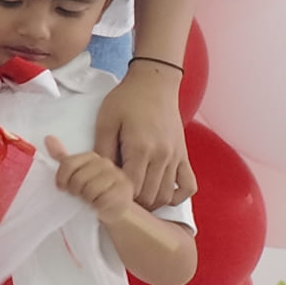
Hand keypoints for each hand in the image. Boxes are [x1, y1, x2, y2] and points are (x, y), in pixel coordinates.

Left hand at [55, 146, 141, 221]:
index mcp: (92, 157)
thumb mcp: (75, 174)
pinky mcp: (124, 191)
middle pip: (77, 179)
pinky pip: (101, 201)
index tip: (63, 187)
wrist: (115, 208)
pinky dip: (97, 206)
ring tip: (90, 201)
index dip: (62, 178)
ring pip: (89, 190)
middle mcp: (106, 164)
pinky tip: (99, 206)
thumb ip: (62, 158)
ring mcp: (117, 177)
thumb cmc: (92, 192)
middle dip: (75, 191)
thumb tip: (48, 138)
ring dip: (86, 200)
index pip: (68, 164)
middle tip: (80, 196)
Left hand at [97, 63, 197, 208]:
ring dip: (150, 201)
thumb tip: (97, 175)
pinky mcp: (184, 155)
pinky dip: (176, 196)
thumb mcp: (105, 121)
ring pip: (166, 195)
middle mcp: (162, 156)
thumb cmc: (126, 100)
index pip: (131, 189)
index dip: (117, 196)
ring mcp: (176, 156)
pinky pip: (188, 186)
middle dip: (132, 202)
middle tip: (118, 197)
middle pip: (149, 196)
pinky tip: (162, 192)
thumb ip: (102, 150)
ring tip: (134, 196)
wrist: (154, 82)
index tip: (106, 192)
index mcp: (140, 148)